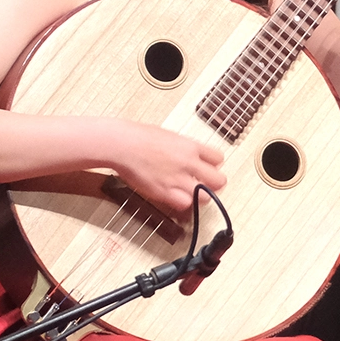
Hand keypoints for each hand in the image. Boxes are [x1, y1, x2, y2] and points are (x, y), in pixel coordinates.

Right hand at [108, 123, 227, 216]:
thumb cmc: (138, 136)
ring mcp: (177, 178)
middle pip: (219, 181)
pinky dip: (183, 203)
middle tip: (204, 185)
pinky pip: (185, 204)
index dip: (213, 166)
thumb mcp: (169, 136)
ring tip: (189, 193)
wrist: (120, 144)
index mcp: (190, 146)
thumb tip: (191, 154)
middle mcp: (188, 163)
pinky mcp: (164, 191)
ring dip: (200, 197)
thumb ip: (184, 148)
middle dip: (214, 185)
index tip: (206, 168)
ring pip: (205, 197)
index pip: (218, 158)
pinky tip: (175, 197)